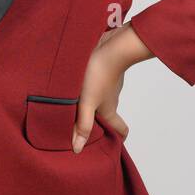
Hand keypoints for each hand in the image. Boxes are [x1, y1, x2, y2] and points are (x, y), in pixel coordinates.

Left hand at [73, 24, 150, 152]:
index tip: (111, 144)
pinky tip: (74, 83)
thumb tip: (78, 148)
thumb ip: (82, 124)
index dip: (118, 139)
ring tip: (72, 103)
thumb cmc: (99, 74)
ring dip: (90, 102)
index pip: (121, 129)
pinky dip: (89, 86)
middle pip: (108, 114)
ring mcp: (109, 83)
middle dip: (98, 122)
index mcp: (109, 110)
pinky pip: (97, 82)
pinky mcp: (103, 70)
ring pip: (101, 97)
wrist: (109, 45)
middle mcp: (111, 98)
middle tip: (82, 126)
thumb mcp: (86, 102)